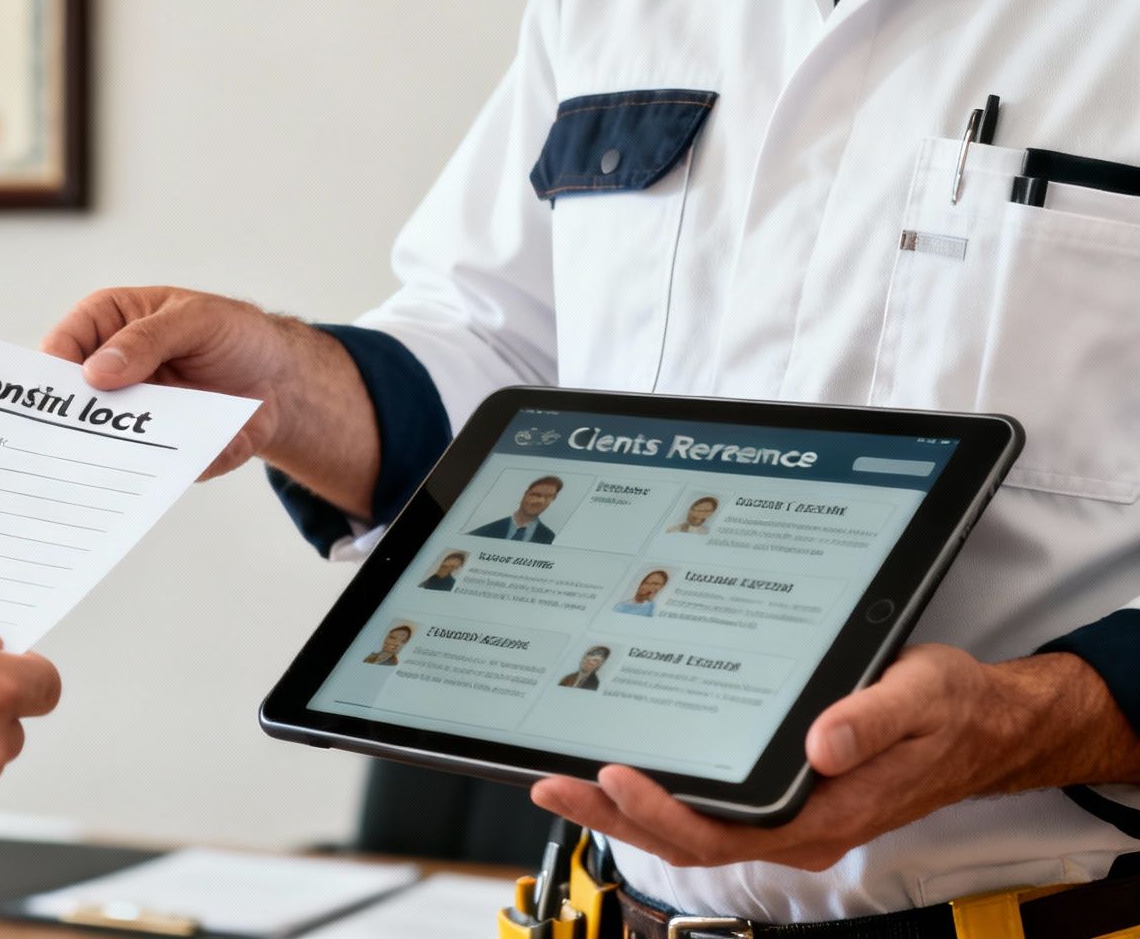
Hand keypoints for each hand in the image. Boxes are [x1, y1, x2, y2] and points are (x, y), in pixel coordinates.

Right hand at [42, 287, 372, 496]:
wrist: (281, 380)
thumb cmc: (233, 333)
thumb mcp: (195, 320)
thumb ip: (147, 340)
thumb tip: (96, 372)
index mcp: (107, 326)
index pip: (61, 348)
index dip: (52, 374)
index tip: (54, 400)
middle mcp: (110, 373)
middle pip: (72, 403)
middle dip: (72, 424)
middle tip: (72, 443)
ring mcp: (130, 415)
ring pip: (101, 443)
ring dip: (110, 456)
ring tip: (121, 464)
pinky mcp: (155, 450)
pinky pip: (145, 470)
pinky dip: (157, 475)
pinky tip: (173, 471)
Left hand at [529, 645, 1123, 870]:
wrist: (982, 726)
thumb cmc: (950, 711)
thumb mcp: (920, 696)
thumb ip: (872, 721)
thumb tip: (820, 746)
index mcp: (825, 815)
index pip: (726, 832)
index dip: (665, 812)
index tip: (617, 774)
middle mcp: (798, 828)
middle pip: (689, 839)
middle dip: (615, 816)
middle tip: (553, 784)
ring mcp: (786, 819)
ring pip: (689, 830)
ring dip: (622, 811)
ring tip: (559, 784)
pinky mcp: (780, 801)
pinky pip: (705, 810)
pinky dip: (654, 798)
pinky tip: (616, 773)